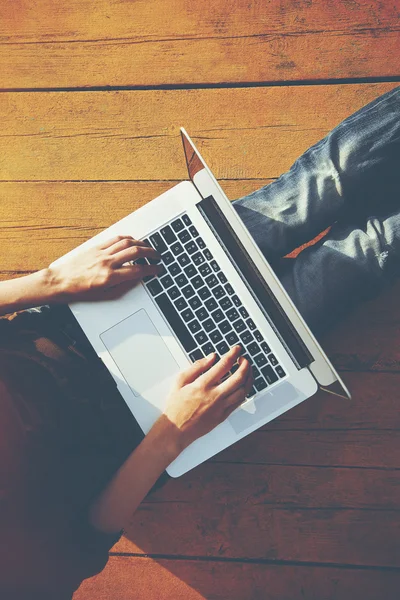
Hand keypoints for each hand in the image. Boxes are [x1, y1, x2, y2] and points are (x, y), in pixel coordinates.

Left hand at [47, 235, 162, 302]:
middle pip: (135, 252)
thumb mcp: (104, 295)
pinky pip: (115, 239)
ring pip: (126, 243)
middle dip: (150, 253)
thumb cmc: (78, 291)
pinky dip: (126, 239)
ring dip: (140, 244)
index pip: (138, 270)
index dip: (151, 269)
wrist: (59, 282)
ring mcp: (101, 253)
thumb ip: (122, 286)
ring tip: (147, 247)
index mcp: (110, 277)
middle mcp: (107, 263)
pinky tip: (132, 241)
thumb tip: (135, 279)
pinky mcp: (95, 247)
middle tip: (157, 256)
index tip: (157, 269)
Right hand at [164, 345, 252, 450]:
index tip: (237, 349)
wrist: (176, 429)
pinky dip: (244, 391)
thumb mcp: (180, 381)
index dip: (233, 354)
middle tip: (245, 359)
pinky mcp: (223, 416)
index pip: (223, 365)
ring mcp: (220, 407)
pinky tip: (243, 386)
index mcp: (202, 385)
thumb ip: (196, 367)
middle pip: (238, 377)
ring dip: (248, 378)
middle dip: (245, 365)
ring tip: (247, 371)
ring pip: (243, 390)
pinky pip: (239, 402)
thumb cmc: (176, 406)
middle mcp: (214, 396)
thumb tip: (211, 357)